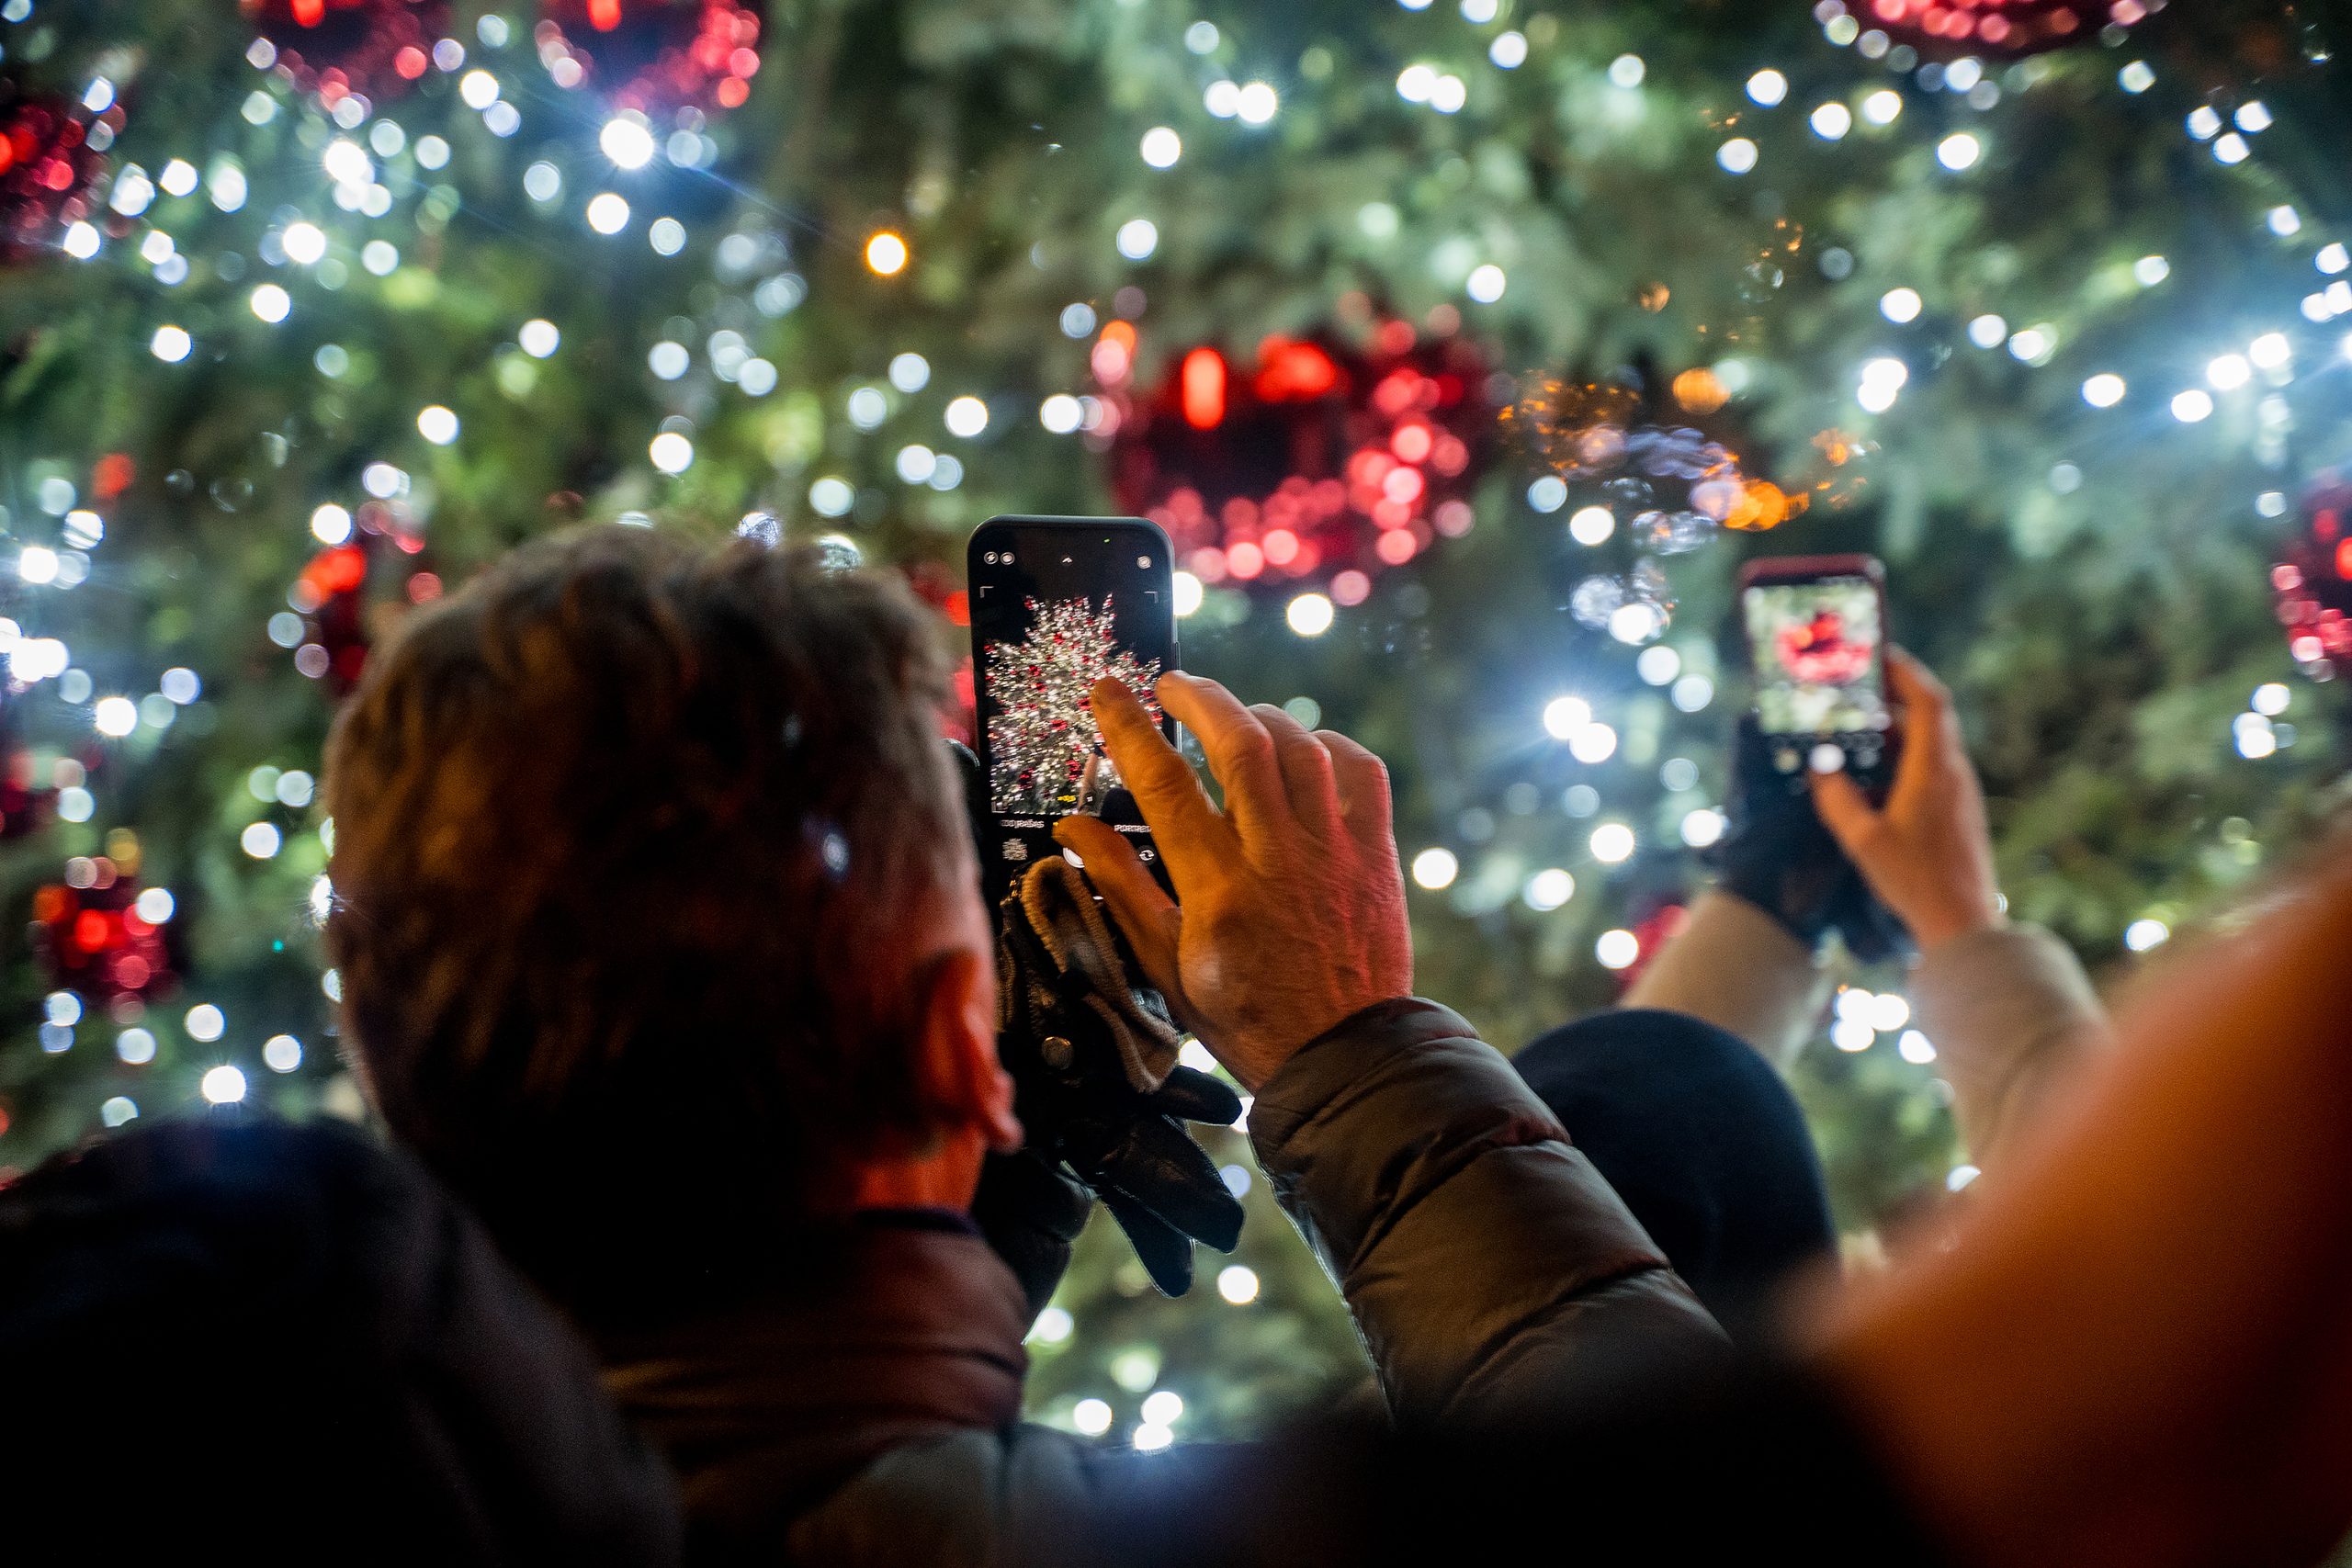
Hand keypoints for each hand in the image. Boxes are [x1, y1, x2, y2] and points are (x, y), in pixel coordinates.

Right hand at [1053, 672, 1412, 1092]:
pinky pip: (1361, 771)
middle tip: (1171, 684)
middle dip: (1199, 698)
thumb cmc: (1246, 1017)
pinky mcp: (1375, 854)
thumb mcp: (1168, 963)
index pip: (1164, 783)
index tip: (1108, 691)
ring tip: (1231, 717)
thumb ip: (1122, 886)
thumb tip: (1074, 828)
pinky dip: (1329, 746)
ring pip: (1300, 746)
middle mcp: (1278, 858)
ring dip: (1259, 717)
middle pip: (1239, 742)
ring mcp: (1334, 851)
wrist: (1343, 1057)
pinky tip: (1304, 750)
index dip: (1129, 727)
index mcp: (1218, 888)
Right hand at [1809, 649, 2001, 953]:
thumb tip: (1820, 767)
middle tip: (1856, 691)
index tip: (1878, 656)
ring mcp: (1960, 791)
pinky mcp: (1958, 809)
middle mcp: (1954, 772)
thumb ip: (1837, 798)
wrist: (1963, 921)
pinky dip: (1903, 757)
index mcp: (1934, 769)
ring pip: (1930, 742)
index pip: (1929, 700)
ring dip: (1896, 730)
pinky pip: (1931, 766)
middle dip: (1893, 698)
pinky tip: (1875, 777)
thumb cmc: (1914, 880)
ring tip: (1857, 733)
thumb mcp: (1862, 839)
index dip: (1906, 672)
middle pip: (1930, 716)